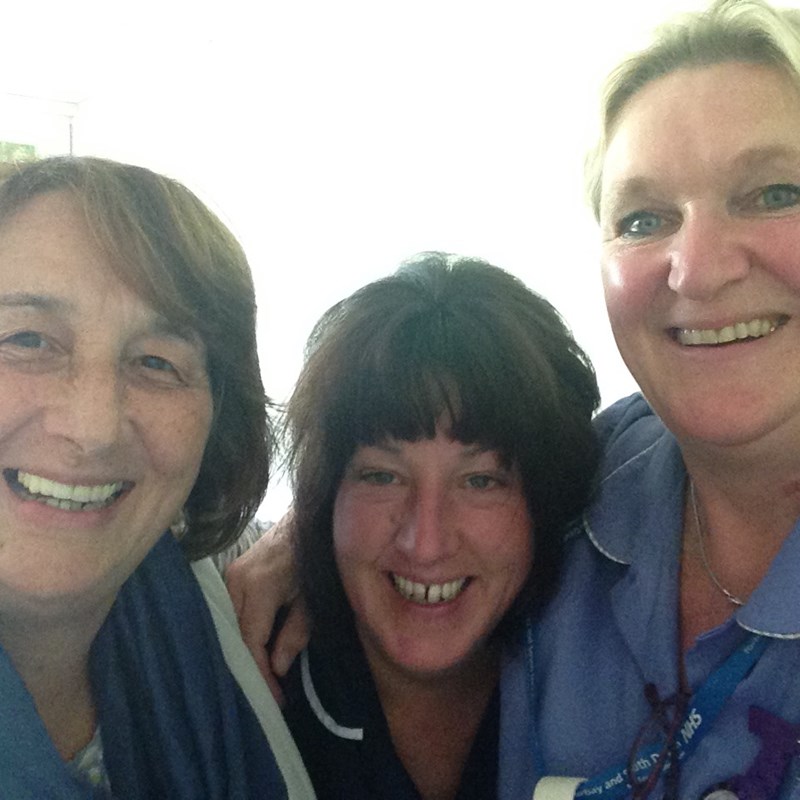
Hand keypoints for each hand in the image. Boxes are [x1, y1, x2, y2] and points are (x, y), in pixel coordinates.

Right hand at [225, 511, 308, 704]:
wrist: (307, 518)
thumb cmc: (316, 557)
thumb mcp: (313, 599)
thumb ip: (295, 633)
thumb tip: (277, 668)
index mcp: (258, 586)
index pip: (251, 642)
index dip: (260, 674)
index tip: (275, 699)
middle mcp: (235, 580)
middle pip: (234, 636)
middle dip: (249, 667)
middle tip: (265, 696)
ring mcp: (229, 574)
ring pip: (229, 626)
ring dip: (244, 651)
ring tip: (261, 678)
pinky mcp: (230, 573)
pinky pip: (231, 612)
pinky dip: (241, 633)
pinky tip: (254, 651)